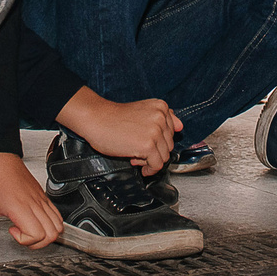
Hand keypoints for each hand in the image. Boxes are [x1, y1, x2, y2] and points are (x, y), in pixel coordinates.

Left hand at [0, 153, 62, 261]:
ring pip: (59, 226)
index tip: (11, 230)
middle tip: (22, 235)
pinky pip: (57, 215)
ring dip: (46, 235)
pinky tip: (33, 221)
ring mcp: (42, 199)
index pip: (37, 235)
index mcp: (20, 207)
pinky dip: (51, 225)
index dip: (25, 240)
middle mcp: (35, 204)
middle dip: (38, 242)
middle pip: (53, 234)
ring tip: (28, 229)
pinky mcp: (44, 196)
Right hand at [57, 88, 180, 173]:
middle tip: (136, 150)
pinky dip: (148, 169)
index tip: (145, 142)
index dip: (157, 141)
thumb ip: (164, 117)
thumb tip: (180, 126)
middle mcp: (161, 117)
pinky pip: (156, 165)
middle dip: (154, 152)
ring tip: (134, 154)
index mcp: (161, 107)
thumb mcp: (142, 111)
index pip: (171, 132)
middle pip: (169, 146)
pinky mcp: (148, 145)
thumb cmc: (114, 118)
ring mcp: (156, 131)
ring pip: (164, 157)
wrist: (96, 119)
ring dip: (150, 161)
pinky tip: (135, 162)